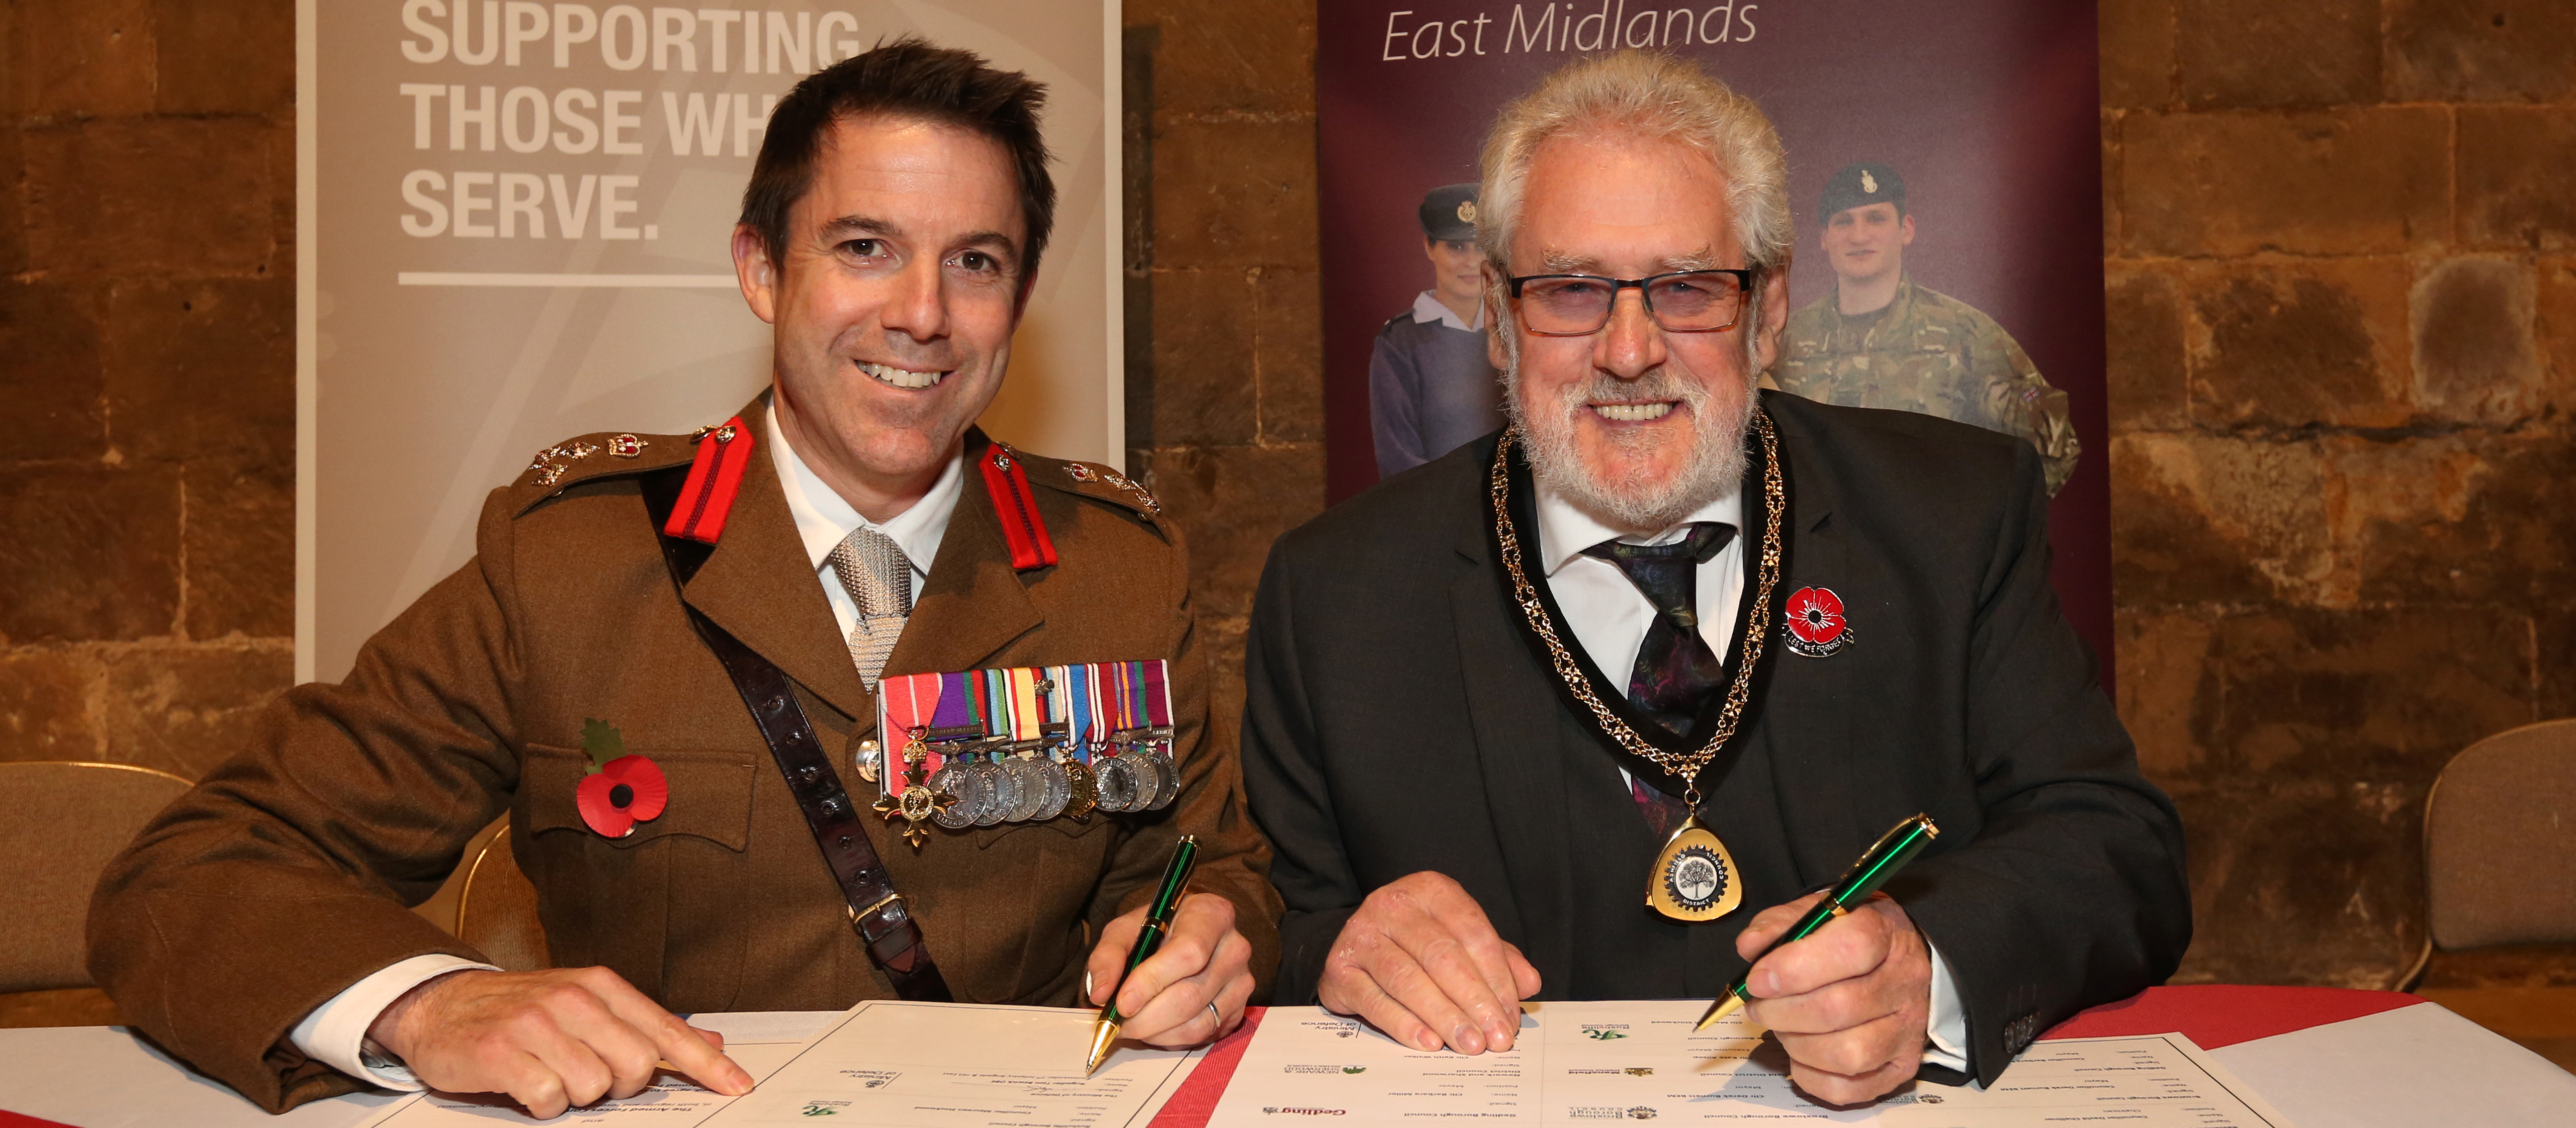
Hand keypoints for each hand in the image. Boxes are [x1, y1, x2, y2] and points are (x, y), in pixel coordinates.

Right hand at [369, 967, 753, 1117]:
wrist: (442, 1005)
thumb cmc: (523, 1011)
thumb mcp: (588, 1006)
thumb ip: (645, 1026)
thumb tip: (710, 1041)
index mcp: (601, 987)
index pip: (666, 1030)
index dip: (706, 1063)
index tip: (737, 1086)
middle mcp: (574, 999)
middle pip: (636, 1065)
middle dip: (621, 1085)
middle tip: (590, 1076)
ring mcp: (536, 1024)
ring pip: (593, 1087)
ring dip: (576, 1096)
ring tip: (551, 1075)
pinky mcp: (502, 1051)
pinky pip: (549, 1100)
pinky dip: (543, 1105)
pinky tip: (528, 1085)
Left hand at [1084, 892, 1255, 1046]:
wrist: (1187, 934)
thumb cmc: (1156, 929)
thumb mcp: (1125, 929)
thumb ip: (1108, 956)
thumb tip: (1101, 994)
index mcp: (1212, 915)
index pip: (1188, 954)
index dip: (1152, 982)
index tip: (1122, 1002)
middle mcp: (1234, 948)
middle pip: (1191, 995)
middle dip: (1147, 1017)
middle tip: (1118, 1024)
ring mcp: (1241, 981)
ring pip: (1198, 1022)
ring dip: (1157, 1033)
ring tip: (1133, 1026)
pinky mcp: (1239, 1008)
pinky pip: (1205, 1034)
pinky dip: (1173, 1038)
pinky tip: (1155, 1028)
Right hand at [1316, 871, 1540, 1054]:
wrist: (1356, 942)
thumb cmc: (1418, 943)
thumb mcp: (1462, 940)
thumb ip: (1499, 959)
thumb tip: (1530, 983)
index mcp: (1431, 890)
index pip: (1474, 933)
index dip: (1497, 979)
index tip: (1511, 1016)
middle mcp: (1393, 905)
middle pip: (1442, 957)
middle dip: (1474, 1002)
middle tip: (1495, 1038)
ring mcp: (1361, 934)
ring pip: (1409, 980)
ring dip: (1444, 1017)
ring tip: (1469, 1045)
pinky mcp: (1339, 968)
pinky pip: (1375, 1001)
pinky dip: (1404, 1024)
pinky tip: (1429, 1042)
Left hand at [1733, 891, 1932, 1104]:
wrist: (1903, 962)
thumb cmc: (1853, 938)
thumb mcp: (1819, 913)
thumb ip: (1780, 925)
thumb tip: (1751, 948)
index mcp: (1884, 934)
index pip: (1849, 949)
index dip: (1794, 968)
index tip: (1758, 979)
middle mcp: (1904, 983)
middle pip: (1839, 1008)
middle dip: (1781, 1012)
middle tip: (1758, 1006)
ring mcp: (1907, 1029)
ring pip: (1847, 1054)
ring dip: (1796, 1045)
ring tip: (1781, 1027)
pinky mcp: (1901, 1067)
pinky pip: (1849, 1089)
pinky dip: (1811, 1076)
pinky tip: (1800, 1054)